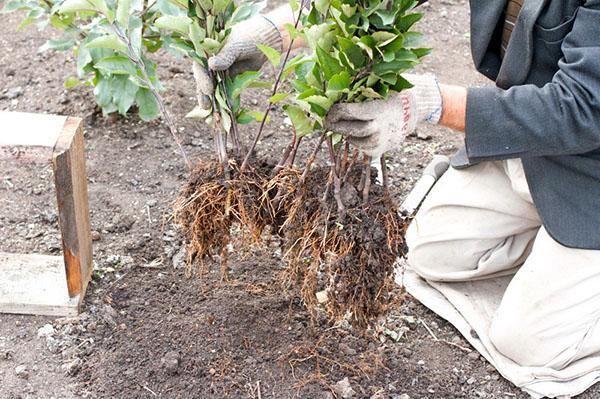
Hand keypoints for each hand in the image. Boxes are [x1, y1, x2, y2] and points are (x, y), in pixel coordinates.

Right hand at [192, 14, 282, 108]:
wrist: (265, 42)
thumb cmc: (248, 39)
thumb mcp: (236, 46)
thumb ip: (225, 56)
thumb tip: (211, 65)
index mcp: (208, 53)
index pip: (200, 67)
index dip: (202, 79)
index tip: (208, 89)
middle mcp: (212, 65)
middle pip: (205, 81)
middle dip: (205, 95)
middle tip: (206, 106)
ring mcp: (222, 74)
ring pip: (215, 90)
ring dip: (214, 102)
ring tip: (212, 115)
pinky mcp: (232, 81)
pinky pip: (228, 94)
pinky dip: (228, 103)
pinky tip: (228, 113)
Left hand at [324, 74, 442, 157]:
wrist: (410, 111)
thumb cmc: (389, 95)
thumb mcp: (377, 88)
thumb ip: (357, 90)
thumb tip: (330, 91)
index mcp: (378, 108)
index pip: (349, 112)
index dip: (334, 111)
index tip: (328, 110)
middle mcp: (381, 126)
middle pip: (351, 130)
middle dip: (336, 126)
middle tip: (328, 121)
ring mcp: (382, 141)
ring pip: (355, 141)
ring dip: (346, 133)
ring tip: (344, 125)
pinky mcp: (379, 151)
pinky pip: (362, 149)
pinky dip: (356, 141)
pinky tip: (357, 133)